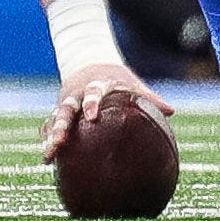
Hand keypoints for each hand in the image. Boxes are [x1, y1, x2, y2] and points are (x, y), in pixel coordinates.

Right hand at [41, 65, 170, 161]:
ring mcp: (66, 103)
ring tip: (48, 156)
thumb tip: (171, 110)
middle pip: (66, 108)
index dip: (91, 103)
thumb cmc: (116, 78)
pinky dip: (48, 138)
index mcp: (96, 86)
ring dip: (51, 136)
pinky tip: (49, 159)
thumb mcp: (131, 83)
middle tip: (59, 141)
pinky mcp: (60, 110)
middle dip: (61, 124)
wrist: (89, 61)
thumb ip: (148, 96)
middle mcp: (77, 94)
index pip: (92, 93)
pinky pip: (50, 124)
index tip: (91, 117)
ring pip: (55, 119)